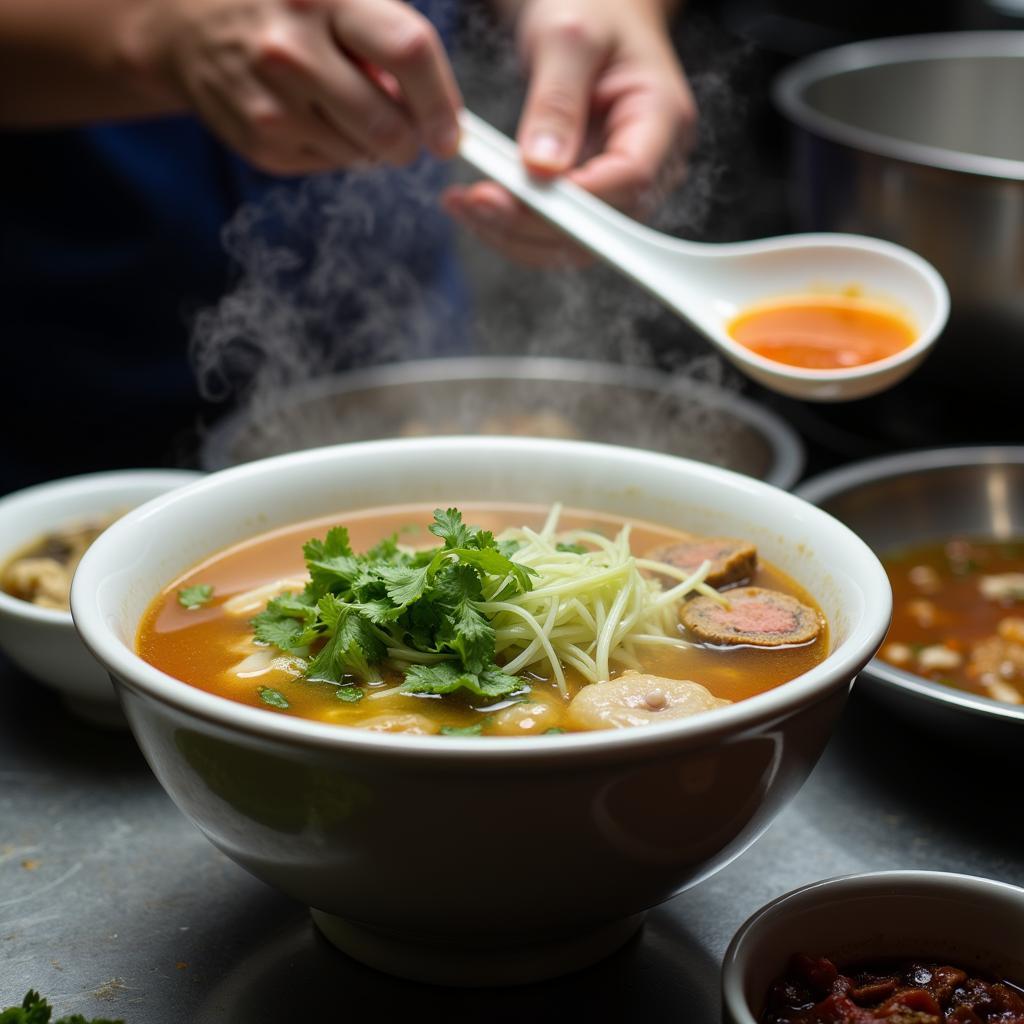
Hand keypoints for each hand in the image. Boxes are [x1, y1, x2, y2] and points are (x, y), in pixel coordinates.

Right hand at [138, 0, 461, 174]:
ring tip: (341, 105)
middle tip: (408, 133)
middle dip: (410, 141)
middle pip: (389, 124)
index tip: (451, 133)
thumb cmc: (284, 6)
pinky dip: (335, 149)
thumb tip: (440, 110)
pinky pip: (330, 165)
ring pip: (363, 153)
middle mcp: (294, 47)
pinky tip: (309, 116)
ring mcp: (272, 101)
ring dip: (371, 143)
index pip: (409, 51)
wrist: (187, 26)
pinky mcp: (261, 144)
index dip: (442, 102)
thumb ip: (390, 36)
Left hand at [442, 0, 696, 266]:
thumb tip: (541, 170)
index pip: (627, 181)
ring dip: (515, 234)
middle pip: (601, 227)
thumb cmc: (591, 7)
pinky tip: (474, 205)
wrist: (596, 9)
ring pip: (576, 241)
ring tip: (462, 205)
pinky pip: (558, 229)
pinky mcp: (593, 195)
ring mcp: (624, 185)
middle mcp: (654, 163)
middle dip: (531, 226)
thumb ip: (556, 100)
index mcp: (662, 119)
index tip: (507, 197)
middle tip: (470, 204)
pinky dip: (514, 225)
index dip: (570, 203)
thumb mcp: (568, 36)